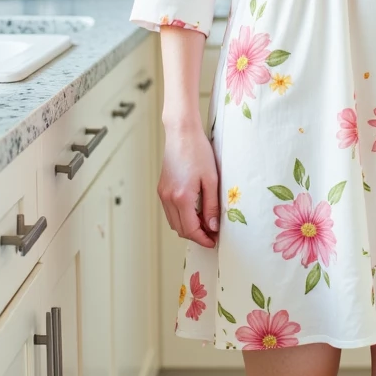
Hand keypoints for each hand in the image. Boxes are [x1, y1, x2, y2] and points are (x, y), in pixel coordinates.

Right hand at [158, 123, 219, 247]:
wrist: (181, 133)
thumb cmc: (198, 151)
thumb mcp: (211, 180)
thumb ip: (212, 206)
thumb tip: (213, 226)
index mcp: (182, 198)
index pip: (191, 229)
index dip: (203, 239)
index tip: (213, 241)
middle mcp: (168, 198)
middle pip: (180, 229)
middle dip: (196, 235)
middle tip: (212, 234)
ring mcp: (162, 194)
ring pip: (174, 222)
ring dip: (188, 227)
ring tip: (206, 224)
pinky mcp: (161, 189)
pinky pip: (170, 211)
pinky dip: (182, 217)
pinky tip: (195, 212)